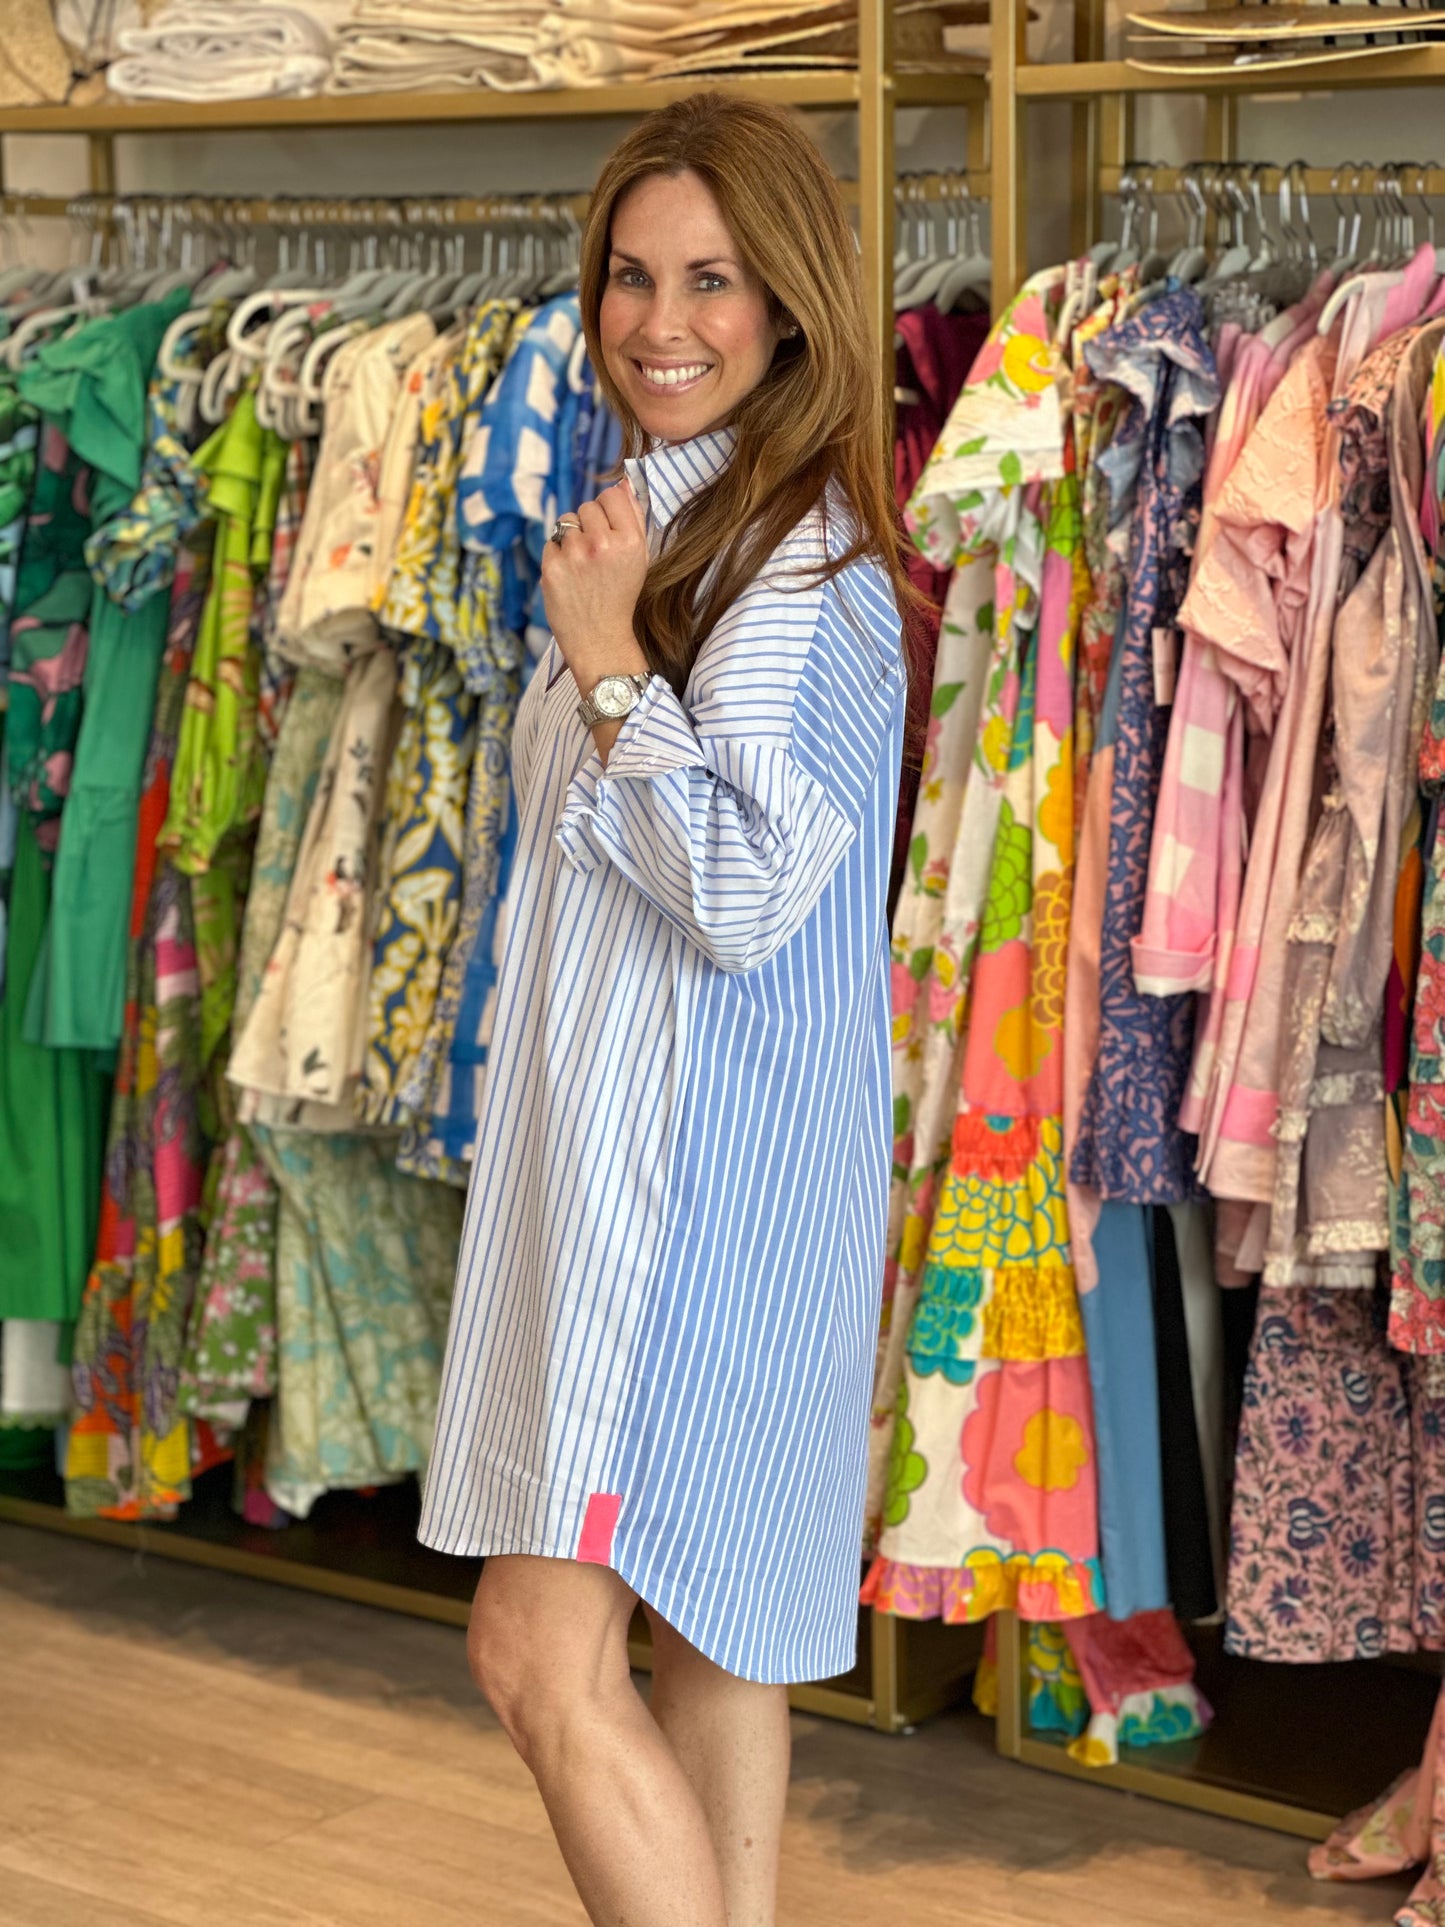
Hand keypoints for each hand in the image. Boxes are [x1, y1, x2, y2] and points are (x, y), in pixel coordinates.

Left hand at [540, 479, 650, 692]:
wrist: (599, 639)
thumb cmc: (620, 596)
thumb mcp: (640, 558)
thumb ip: (633, 519)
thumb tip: (623, 482)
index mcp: (630, 541)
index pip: (612, 495)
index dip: (609, 509)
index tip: (609, 527)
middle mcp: (602, 544)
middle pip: (587, 506)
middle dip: (590, 524)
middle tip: (596, 554)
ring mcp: (574, 555)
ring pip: (566, 522)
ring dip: (572, 537)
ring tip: (582, 566)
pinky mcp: (551, 567)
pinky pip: (551, 542)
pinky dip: (558, 555)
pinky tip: (569, 576)